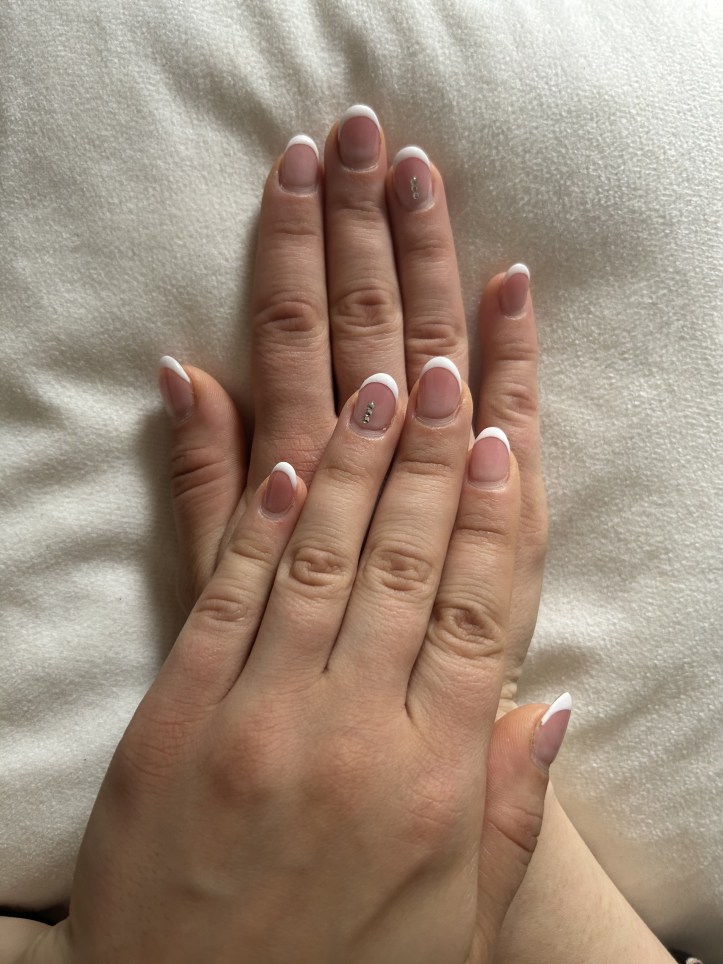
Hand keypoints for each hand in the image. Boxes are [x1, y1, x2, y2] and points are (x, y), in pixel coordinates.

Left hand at [45, 353, 565, 962]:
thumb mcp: (452, 927)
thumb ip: (507, 812)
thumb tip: (552, 704)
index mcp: (433, 784)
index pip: (473, 613)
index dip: (485, 516)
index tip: (496, 439)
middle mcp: (353, 737)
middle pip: (403, 566)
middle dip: (427, 461)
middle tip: (444, 374)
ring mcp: (256, 723)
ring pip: (320, 564)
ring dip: (351, 467)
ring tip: (380, 389)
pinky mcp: (174, 723)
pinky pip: (227, 600)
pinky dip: (258, 526)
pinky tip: (284, 464)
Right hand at [159, 106, 546, 715]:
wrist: (383, 801)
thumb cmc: (290, 702)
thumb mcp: (213, 601)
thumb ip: (207, 488)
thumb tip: (186, 375)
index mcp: (301, 492)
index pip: (297, 346)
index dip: (297, 256)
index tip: (302, 175)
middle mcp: (373, 491)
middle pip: (367, 334)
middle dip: (363, 232)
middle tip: (360, 135)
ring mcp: (447, 511)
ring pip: (436, 365)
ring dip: (430, 265)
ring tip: (421, 175)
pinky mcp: (505, 537)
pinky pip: (517, 433)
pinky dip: (517, 359)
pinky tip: (511, 285)